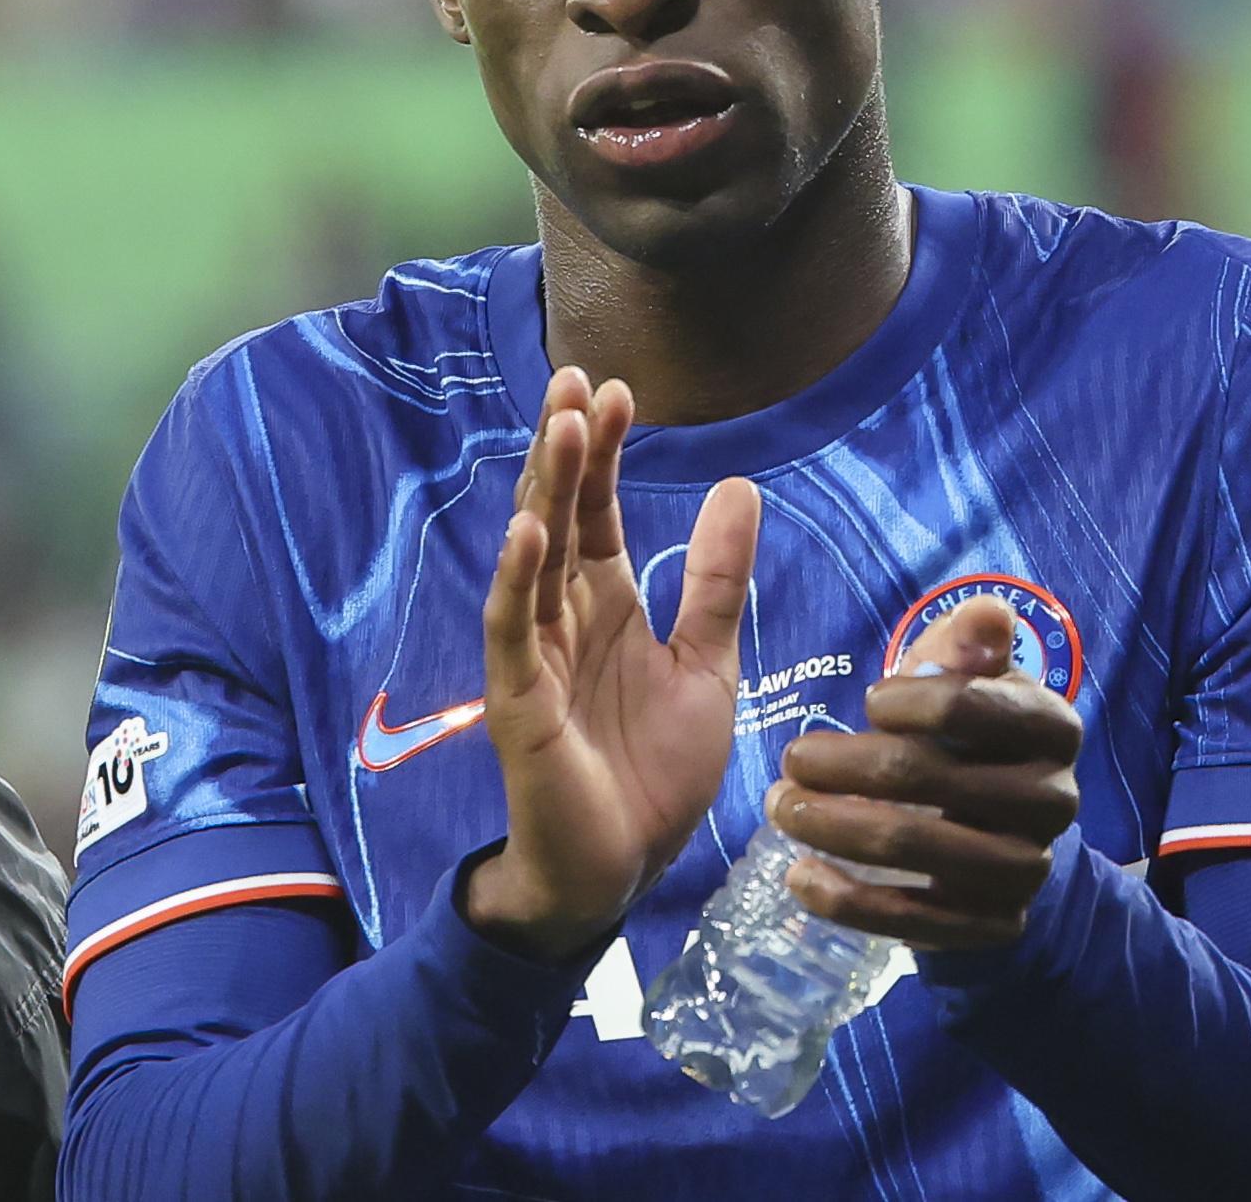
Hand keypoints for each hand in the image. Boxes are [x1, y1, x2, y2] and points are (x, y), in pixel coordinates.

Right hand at [465, 367, 760, 960]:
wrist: (622, 870)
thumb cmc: (654, 773)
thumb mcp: (707, 663)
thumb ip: (716, 580)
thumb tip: (737, 485)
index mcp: (604, 605)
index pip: (594, 511)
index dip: (601, 452)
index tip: (616, 389)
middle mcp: (563, 618)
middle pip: (559, 516)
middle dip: (565, 450)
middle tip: (576, 380)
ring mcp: (534, 656)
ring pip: (532, 559)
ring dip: (543, 493)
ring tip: (558, 429)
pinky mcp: (519, 702)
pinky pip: (514, 631)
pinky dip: (518, 581)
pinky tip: (529, 533)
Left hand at [766, 597, 1082, 950]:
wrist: (994, 833)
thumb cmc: (966, 739)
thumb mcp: (964, 683)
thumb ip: (963, 645)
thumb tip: (987, 612)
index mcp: (1054, 727)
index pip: (972, 706)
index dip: (907, 701)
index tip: (866, 700)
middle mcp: (1055, 800)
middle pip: (930, 776)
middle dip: (844, 765)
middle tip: (792, 759)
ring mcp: (1026, 869)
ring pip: (914, 845)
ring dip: (832, 826)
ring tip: (781, 808)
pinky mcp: (994, 925)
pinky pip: (912, 918)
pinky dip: (846, 898)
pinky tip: (800, 875)